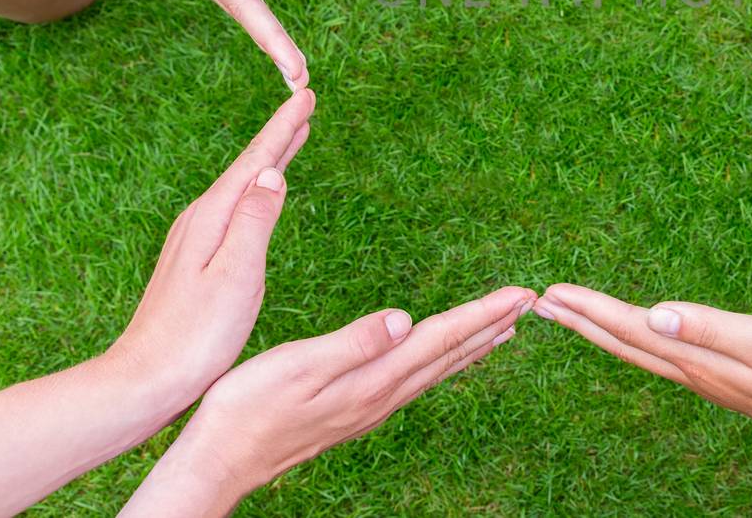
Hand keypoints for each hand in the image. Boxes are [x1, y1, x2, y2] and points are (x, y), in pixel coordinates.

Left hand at [107, 89, 313, 409]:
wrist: (146, 379)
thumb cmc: (196, 336)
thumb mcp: (236, 276)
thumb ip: (255, 221)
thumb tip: (273, 173)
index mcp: (211, 219)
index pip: (256, 162)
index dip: (284, 128)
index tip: (307, 96)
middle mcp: (199, 221)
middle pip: (248, 168)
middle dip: (278, 136)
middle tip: (305, 104)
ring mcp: (194, 239)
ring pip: (242, 187)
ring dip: (268, 160)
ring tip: (291, 138)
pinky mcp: (195, 259)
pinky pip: (235, 210)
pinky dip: (255, 191)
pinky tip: (259, 197)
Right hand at [116, 0, 307, 88]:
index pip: (246, 5)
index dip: (271, 38)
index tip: (296, 70)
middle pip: (247, 14)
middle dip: (275, 48)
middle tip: (302, 83)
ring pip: (241, 4)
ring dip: (265, 34)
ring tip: (289, 65)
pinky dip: (253, 11)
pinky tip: (260, 22)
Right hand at [126, 287, 533, 513]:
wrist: (221, 459)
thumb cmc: (249, 408)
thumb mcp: (298, 366)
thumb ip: (354, 343)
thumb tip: (405, 318)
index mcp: (373, 380)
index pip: (441, 338)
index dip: (483, 313)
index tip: (521, 292)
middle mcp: (381, 396)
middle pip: (449, 354)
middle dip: (491, 325)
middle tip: (529, 302)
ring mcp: (371, 407)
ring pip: (436, 370)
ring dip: (472, 345)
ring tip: (502, 327)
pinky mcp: (356, 411)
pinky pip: (416, 380)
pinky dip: (441, 361)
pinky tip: (439, 358)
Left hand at [533, 284, 751, 465]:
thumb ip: (713, 328)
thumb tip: (656, 314)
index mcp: (699, 358)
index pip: (631, 329)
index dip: (590, 311)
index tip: (551, 293)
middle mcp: (695, 371)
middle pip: (625, 343)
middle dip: (581, 321)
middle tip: (540, 302)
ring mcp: (707, 378)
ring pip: (640, 351)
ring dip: (602, 331)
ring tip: (572, 314)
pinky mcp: (722, 378)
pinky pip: (663, 356)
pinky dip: (635, 339)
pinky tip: (637, 334)